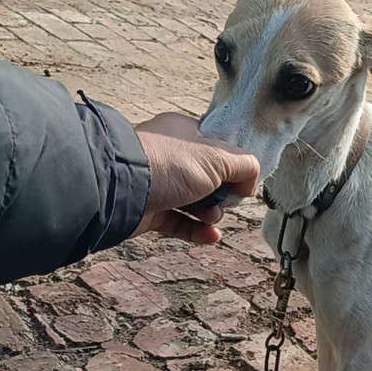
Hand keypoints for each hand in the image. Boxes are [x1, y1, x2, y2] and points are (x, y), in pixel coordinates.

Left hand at [132, 112, 259, 243]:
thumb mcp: (218, 157)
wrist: (121, 189)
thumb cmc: (168, 164)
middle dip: (222, 194)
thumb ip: (245, 164)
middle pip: (209, 179)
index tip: (241, 180)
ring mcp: (160, 185)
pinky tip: (212, 236)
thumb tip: (250, 182)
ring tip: (211, 216)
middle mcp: (171, 157)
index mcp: (185, 134)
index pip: (218, 147)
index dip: (234, 165)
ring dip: (210, 213)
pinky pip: (180, 223)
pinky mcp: (151, 210)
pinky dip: (197, 230)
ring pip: (195, 203)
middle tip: (224, 200)